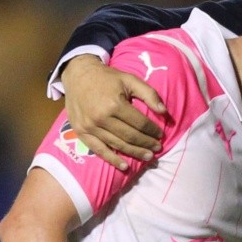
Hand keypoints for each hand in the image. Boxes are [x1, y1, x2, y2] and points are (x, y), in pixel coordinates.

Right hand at [63, 55, 165, 170]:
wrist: (78, 75)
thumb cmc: (107, 78)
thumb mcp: (130, 80)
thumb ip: (149, 94)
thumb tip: (164, 111)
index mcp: (114, 104)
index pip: (140, 123)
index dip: (153, 131)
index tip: (161, 135)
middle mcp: (101, 117)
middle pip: (130, 136)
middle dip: (146, 144)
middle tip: (157, 148)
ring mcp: (90, 126)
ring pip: (117, 144)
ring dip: (134, 152)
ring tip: (148, 156)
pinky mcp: (81, 132)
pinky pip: (98, 150)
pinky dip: (112, 159)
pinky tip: (125, 166)